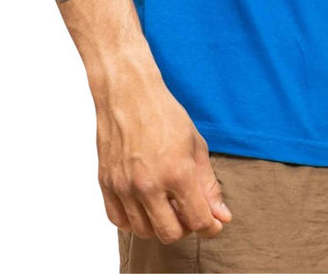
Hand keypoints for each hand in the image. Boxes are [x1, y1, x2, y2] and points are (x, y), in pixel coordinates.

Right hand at [90, 60, 232, 243]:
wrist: (129, 93)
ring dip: (159, 225)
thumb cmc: (164, 114)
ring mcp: (124, 186)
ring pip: (144, 231)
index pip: (197, 220)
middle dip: (185, 228)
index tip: (213, 222)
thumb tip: (221, 216)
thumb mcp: (196, 145)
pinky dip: (134, 221)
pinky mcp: (106, 184)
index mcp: (177, 172)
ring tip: (168, 205)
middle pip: (169, 234)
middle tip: (189, 212)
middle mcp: (148, 184)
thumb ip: (208, 184)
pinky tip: (145, 205)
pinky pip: (119, 221)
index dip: (210, 226)